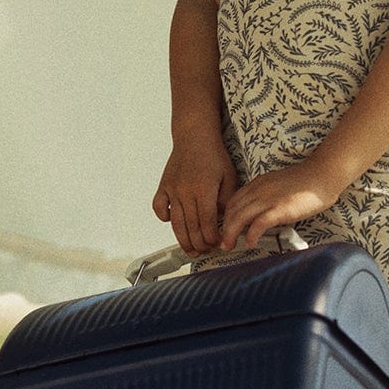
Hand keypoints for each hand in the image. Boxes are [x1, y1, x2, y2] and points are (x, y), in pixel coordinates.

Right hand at [153, 131, 239, 254]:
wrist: (194, 136)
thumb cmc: (213, 155)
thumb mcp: (229, 177)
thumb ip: (227, 200)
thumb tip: (224, 221)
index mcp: (204, 190)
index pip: (207, 223)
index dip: (212, 238)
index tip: (217, 243)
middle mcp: (186, 192)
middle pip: (191, 227)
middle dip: (200, 244)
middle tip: (206, 251)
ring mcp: (172, 190)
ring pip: (176, 223)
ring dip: (183, 240)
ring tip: (191, 250)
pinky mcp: (163, 187)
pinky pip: (159, 208)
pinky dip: (164, 218)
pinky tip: (173, 222)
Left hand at [218, 157, 342, 251]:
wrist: (322, 175)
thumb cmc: (305, 182)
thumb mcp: (277, 185)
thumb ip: (266, 196)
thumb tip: (260, 213)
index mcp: (257, 184)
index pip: (233, 202)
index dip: (226, 218)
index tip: (225, 230)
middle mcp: (258, 190)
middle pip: (232, 211)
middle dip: (224, 229)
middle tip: (223, 243)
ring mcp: (269, 199)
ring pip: (240, 217)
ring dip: (231, 234)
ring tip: (229, 246)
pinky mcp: (280, 209)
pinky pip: (259, 223)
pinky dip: (251, 235)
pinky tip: (250, 244)